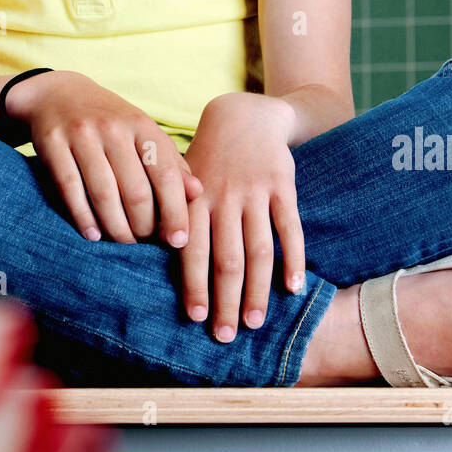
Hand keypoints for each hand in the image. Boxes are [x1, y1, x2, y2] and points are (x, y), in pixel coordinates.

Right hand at [3, 70, 203, 245]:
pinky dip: (83, 218)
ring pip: (104, 195)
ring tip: (123, 241)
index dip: (176, 211)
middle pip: (136, 191)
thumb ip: (170, 163)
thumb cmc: (110, 122)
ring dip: (116, 228)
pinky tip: (93, 234)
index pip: (166, 174)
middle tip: (145, 241)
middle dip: (144, 226)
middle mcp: (114, 128)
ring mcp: (82, 135)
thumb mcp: (143, 133)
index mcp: (142, 125)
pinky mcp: (53, 144)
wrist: (58, 93)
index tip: (179, 240)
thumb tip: (197, 193)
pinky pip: (70, 190)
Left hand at [179, 93, 303, 341]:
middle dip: (225, 301)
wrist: (245, 115)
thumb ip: (175, 214)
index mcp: (195, 199)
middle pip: (226, 259)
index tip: (194, 318)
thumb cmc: (208, 158)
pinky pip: (289, 228)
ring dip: (257, 290)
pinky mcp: (283, 186)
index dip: (194, 285)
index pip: (193, 249)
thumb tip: (158, 255)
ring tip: (255, 323)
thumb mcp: (184, 178)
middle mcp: (223, 197)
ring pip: (258, 250)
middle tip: (225, 336)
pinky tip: (293, 288)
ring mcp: (255, 192)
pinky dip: (293, 259)